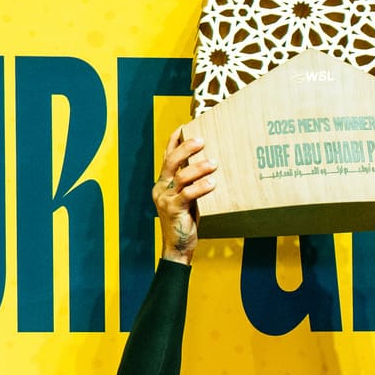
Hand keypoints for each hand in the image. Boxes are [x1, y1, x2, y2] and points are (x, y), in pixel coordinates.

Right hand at [153, 129, 214, 263]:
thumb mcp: (187, 199)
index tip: (183, 127)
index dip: (173, 141)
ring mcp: (165, 198)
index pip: (166, 157)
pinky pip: (188, 194)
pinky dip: (201, 187)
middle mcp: (161, 187)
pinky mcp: (173, 209)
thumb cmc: (185, 222)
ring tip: (214, 163)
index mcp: (162, 182)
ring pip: (180, 176)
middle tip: (202, 140)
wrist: (178, 248)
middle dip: (186, 148)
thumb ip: (191, 184)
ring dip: (198, 167)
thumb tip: (208, 165)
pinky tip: (212, 183)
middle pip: (171, 161)